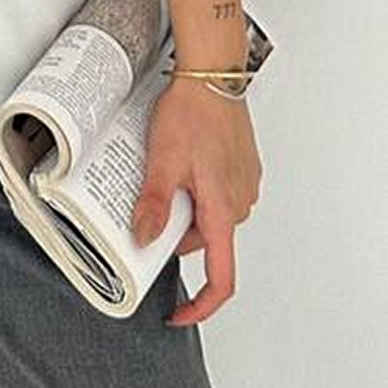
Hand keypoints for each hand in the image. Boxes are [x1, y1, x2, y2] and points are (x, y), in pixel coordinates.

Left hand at [131, 79, 262, 326]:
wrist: (212, 75)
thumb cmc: (194, 111)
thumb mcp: (162, 161)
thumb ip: (154, 205)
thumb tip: (143, 239)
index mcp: (223, 210)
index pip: (221, 278)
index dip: (201, 305)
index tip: (179, 313)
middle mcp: (240, 202)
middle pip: (205, 241)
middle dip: (175, 232)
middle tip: (149, 203)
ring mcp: (244, 184)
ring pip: (209, 216)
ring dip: (186, 206)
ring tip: (164, 171)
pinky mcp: (241, 168)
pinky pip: (217, 194)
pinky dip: (196, 189)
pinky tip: (182, 162)